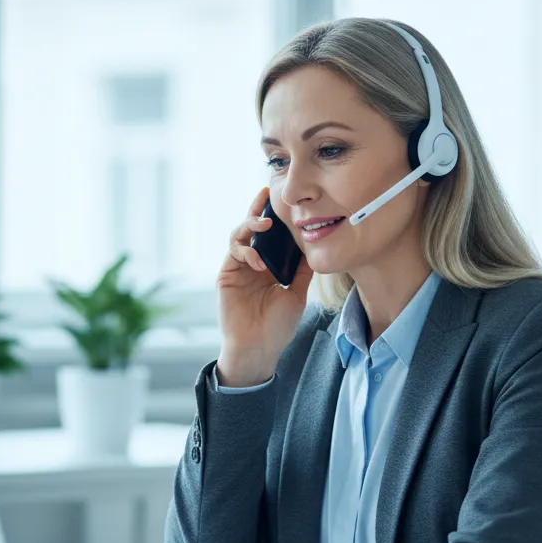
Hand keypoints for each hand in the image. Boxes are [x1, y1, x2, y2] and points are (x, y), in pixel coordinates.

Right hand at [217, 187, 314, 385]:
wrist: (259, 348)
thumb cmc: (278, 326)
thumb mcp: (298, 294)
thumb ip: (302, 270)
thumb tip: (315, 246)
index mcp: (270, 266)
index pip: (272, 236)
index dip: (276, 218)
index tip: (285, 201)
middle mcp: (253, 263)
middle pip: (252, 229)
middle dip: (257, 209)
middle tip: (265, 194)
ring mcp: (238, 268)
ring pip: (238, 235)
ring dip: (250, 225)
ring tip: (264, 224)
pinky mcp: (226, 275)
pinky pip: (233, 253)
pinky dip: (246, 251)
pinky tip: (259, 261)